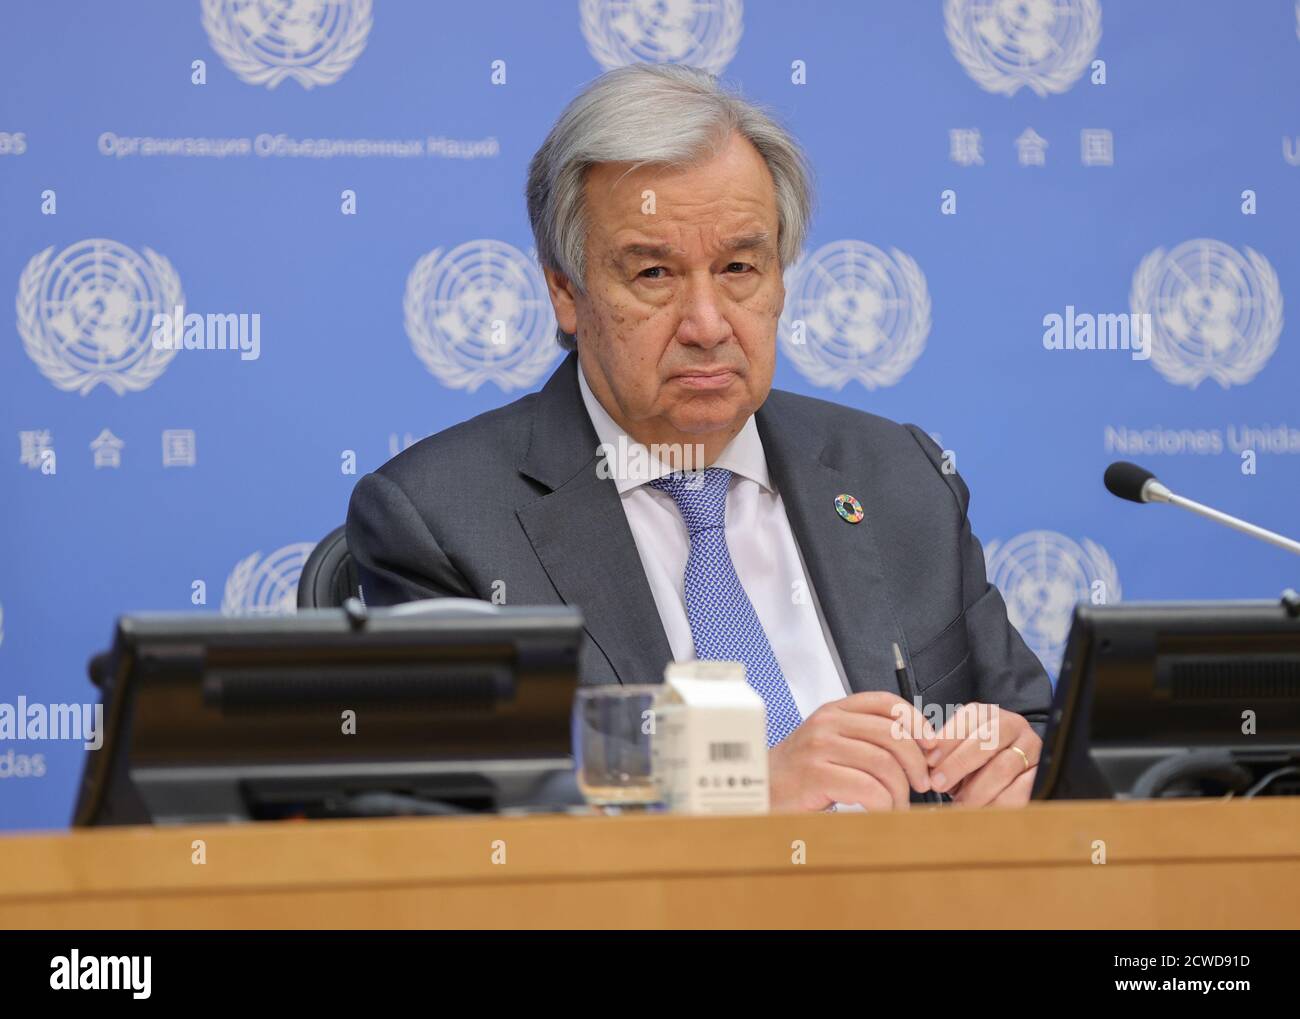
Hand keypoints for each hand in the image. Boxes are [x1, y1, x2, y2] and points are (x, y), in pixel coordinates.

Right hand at [769, 692, 936, 811]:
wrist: (761, 791)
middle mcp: (827, 723)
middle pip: (892, 734)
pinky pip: (868, 788)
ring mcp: (820, 748)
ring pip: (883, 764)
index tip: (931, 744)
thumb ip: (864, 738)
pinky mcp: (816, 775)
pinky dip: (884, 805)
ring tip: (898, 806)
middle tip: (921, 784)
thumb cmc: (801, 772)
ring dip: (901, 791)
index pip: (885, 702)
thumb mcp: (831, 743)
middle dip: (916, 762)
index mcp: (834, 711)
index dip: (915, 721)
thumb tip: (919, 747)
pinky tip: (881, 812)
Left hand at [922, 703, 1040, 806]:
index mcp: (986, 714)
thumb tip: (924, 761)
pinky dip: (998, 803)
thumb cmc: (975, 762)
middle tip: (938, 785)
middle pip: (985, 742)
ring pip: (1002, 768)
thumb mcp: (957, 750)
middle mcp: (1011, 725)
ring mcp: (1031, 747)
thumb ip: (942, 752)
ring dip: (976, 790)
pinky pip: (1021, 790)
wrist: (1012, 773)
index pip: (967, 721)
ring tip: (958, 804)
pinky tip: (982, 812)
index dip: (947, 741)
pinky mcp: (1042, 772)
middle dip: (958, 765)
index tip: (929, 761)